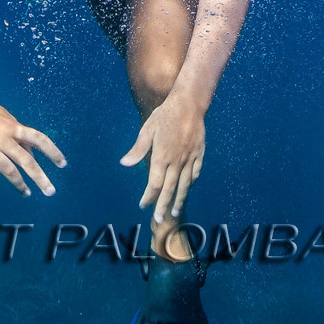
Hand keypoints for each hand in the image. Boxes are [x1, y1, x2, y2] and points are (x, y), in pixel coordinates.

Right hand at [0, 89, 65, 195]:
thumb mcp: (6, 118)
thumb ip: (18, 136)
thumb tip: (31, 154)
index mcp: (13, 127)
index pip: (38, 139)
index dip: (52, 151)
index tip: (63, 164)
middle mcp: (2, 137)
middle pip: (25, 160)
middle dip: (40, 177)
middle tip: (51, 192)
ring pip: (7, 170)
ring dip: (19, 184)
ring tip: (26, 193)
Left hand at [120, 92, 205, 225]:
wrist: (189, 103)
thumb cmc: (165, 115)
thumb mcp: (147, 130)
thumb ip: (138, 149)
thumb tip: (124, 163)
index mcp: (161, 157)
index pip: (154, 184)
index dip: (148, 197)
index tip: (143, 205)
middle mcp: (176, 161)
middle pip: (169, 189)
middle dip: (163, 206)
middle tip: (159, 219)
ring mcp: (189, 158)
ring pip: (184, 185)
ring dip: (179, 200)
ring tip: (175, 212)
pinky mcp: (199, 153)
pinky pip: (195, 172)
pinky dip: (191, 183)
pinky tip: (188, 189)